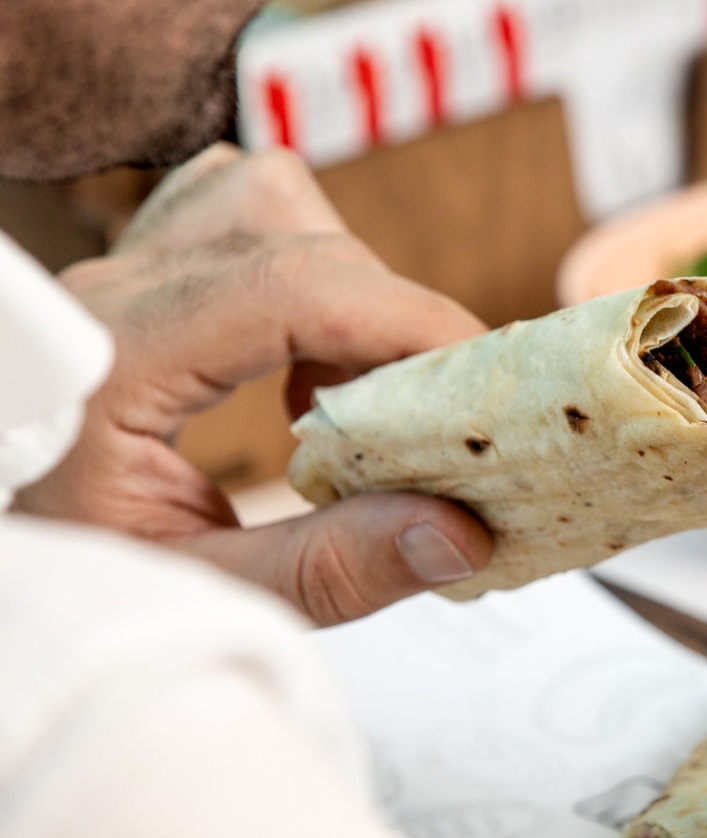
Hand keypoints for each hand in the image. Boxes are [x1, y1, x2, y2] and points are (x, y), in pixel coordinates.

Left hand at [15, 144, 494, 624]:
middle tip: (436, 413)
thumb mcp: (205, 591)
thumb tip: (460, 535)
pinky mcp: (148, 269)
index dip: (409, 321)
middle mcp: (116, 292)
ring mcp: (127, 268)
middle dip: (395, 320)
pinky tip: (311, 367)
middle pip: (298, 239)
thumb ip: (328, 569)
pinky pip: (249, 217)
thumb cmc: (81, 571)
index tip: (485, 381)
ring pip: (275, 204)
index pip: (289, 291)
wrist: (10, 527)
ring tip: (356, 390)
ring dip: (348, 286)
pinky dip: (312, 278)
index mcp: (115, 363)